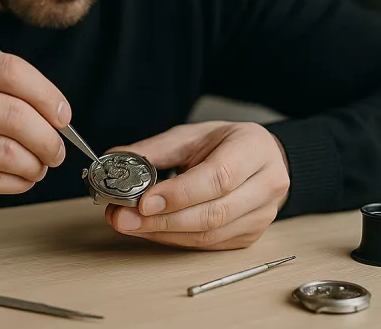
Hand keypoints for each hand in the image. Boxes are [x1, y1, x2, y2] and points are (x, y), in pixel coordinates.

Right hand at [0, 49, 69, 224]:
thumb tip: (55, 112)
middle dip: (48, 138)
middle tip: (56, 151)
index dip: (46, 94)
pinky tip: (19, 180)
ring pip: (10, 152)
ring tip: (37, 168)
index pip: (10, 70)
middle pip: (15, 115)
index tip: (63, 115)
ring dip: (35, 165)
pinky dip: (17, 183)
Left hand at [104, 121, 289, 249]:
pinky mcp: (249, 236)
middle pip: (213, 213)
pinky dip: (175, 239)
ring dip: (164, 233)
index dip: (179, 194)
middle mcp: (265, 185)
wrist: (262, 159)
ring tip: (130, 224)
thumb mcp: (193, 135)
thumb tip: (115, 158)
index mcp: (253, 150)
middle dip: (163, 220)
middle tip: (123, 217)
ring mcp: (261, 216)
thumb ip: (155, 149)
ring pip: (210, 235)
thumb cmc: (227, 144)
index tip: (143, 201)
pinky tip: (151, 230)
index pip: (218, 178)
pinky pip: (209, 245)